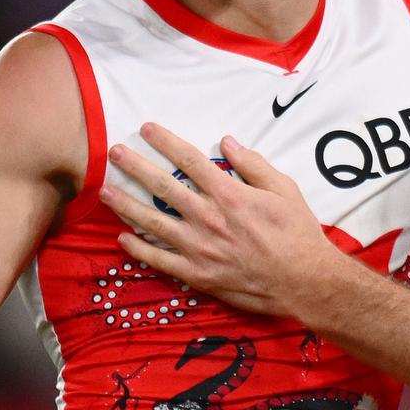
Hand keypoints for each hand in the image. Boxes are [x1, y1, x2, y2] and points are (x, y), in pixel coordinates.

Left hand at [98, 123, 337, 317]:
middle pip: (163, 187)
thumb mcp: (284, 189)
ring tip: (105, 191)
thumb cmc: (297, 233)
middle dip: (136, 166)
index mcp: (230, 194)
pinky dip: (139, 249)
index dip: (166, 142)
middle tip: (115, 152)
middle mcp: (208, 219)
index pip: (190, 161)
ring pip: (153, 223)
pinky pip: (160, 260)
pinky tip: (122, 237)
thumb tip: (227, 143)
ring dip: (127, 205)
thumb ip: (253, 165)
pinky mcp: (197, 274)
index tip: (147, 129)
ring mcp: (199, 249)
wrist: (304, 281)